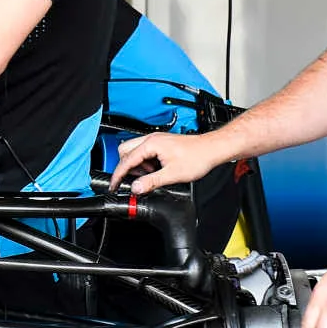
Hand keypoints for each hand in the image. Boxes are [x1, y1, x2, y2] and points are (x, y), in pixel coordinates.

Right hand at [109, 132, 225, 193]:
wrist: (212, 149)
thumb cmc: (197, 157)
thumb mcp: (172, 174)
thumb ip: (151, 182)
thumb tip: (136, 188)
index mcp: (151, 144)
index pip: (126, 160)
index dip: (118, 175)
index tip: (114, 185)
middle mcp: (151, 139)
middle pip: (125, 151)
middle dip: (126, 167)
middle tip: (133, 180)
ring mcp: (156, 140)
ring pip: (134, 151)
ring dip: (137, 165)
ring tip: (149, 176)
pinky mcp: (161, 144)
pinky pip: (144, 152)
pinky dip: (145, 163)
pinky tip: (155, 170)